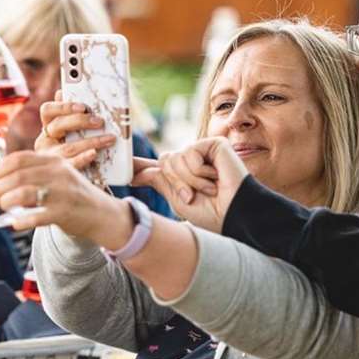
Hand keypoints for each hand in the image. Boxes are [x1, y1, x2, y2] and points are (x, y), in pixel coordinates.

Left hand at [0, 151, 133, 246]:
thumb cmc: (72, 195)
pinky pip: (36, 216)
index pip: (18, 159)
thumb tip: (1, 178)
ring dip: (7, 201)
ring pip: (23, 193)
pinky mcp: (64, 212)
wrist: (101, 213)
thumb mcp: (58, 175)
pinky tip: (15, 224)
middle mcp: (58, 173)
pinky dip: (21, 221)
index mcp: (54, 161)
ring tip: (4, 207)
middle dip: (0, 188)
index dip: (0, 169)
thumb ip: (35, 172)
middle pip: (17, 176)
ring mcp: (62, 192)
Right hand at [34, 91, 115, 169]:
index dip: (63, 106)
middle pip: (57, 126)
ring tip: (109, 139)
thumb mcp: (77, 130)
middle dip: (80, 121)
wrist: (79, 181)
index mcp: (48, 126)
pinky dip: (82, 158)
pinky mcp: (58, 174)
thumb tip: (69, 93)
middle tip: (100, 121)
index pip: (47, 110)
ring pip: (67, 147)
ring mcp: (50, 158)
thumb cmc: (80, 147)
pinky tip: (94, 153)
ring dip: (91, 141)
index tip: (83, 107)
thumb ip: (77, 114)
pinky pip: (70, 165)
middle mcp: (45, 141)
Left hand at [132, 137, 247, 232]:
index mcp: (183, 176)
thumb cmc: (211, 213)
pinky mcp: (213, 144)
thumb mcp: (179, 200)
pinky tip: (214, 177)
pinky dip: (198, 170)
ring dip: (188, 179)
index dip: (140, 167)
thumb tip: (138, 173)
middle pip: (164, 162)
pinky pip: (189, 152)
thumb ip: (161, 182)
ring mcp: (203, 151)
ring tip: (209, 188)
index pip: (158, 168)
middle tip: (193, 196)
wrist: (234, 214)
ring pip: (174, 158)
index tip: (125, 174)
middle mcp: (192, 161)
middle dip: (176, 182)